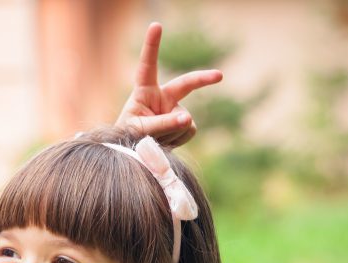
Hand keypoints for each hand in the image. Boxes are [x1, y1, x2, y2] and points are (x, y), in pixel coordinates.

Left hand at [115, 22, 221, 146]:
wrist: (136, 153)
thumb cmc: (129, 137)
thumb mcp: (140, 130)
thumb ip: (162, 124)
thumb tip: (189, 118)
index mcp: (145, 92)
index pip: (148, 66)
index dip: (152, 46)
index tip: (156, 25)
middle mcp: (162, 97)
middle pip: (186, 84)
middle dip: (203, 78)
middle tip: (219, 76)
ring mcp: (175, 110)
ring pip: (184, 120)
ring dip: (171, 133)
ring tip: (155, 140)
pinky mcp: (184, 124)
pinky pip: (189, 130)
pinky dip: (178, 139)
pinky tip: (167, 142)